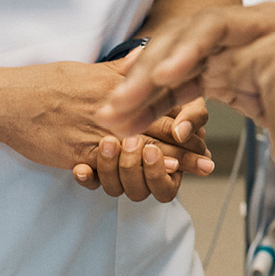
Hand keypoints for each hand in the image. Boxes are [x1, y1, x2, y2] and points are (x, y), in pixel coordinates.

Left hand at [71, 103, 213, 202]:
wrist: (129, 83)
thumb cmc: (164, 93)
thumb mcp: (186, 98)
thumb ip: (193, 116)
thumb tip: (181, 134)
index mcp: (170, 165)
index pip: (164, 187)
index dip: (157, 172)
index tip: (152, 151)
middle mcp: (143, 173)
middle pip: (138, 191)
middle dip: (133, 169)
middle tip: (132, 143)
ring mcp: (119, 170)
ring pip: (114, 188)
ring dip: (111, 170)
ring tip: (109, 143)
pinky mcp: (97, 164)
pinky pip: (90, 181)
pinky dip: (86, 177)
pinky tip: (81, 168)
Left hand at [99, 4, 274, 200]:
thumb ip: (258, 89)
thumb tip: (203, 88)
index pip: (237, 43)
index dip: (187, 68)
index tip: (149, 97)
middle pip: (221, 27)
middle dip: (164, 61)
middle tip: (124, 95)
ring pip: (213, 29)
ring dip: (162, 64)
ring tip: (127, 92)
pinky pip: (219, 54)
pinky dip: (180, 69)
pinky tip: (156, 86)